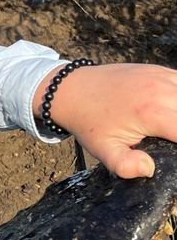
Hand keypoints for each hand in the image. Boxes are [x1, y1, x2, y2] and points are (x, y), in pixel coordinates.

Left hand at [34, 63, 176, 177]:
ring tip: (168, 130)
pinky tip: (169, 113)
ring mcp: (163, 77)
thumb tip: (149, 169)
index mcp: (152, 113)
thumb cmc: (89, 122)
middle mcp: (162, 91)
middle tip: (168, 140)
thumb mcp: (103, 150)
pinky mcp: (160, 71)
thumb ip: (125, 166)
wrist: (72, 89)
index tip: (172, 151)